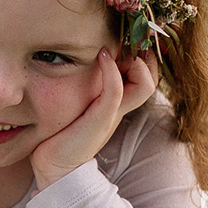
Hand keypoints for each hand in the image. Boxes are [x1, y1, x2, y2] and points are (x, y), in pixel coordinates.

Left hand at [29, 47, 158, 188]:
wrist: (55, 167)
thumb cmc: (62, 134)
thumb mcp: (77, 105)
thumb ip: (83, 87)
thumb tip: (81, 60)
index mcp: (118, 104)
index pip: (146, 76)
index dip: (143, 57)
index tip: (126, 40)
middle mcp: (120, 107)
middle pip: (152, 78)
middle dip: (146, 55)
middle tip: (128, 40)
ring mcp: (113, 113)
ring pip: (145, 84)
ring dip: (137, 61)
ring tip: (117, 47)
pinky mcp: (101, 119)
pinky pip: (116, 90)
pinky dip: (112, 70)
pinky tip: (102, 55)